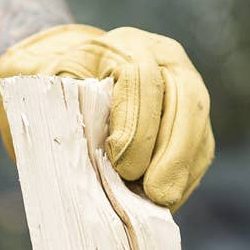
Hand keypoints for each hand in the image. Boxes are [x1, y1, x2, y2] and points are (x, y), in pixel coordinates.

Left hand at [0, 24, 213, 208]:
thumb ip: (60, 103)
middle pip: (187, 99)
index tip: (122, 166)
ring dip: (181, 169)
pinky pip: (201, 150)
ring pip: (199, 128)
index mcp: (127, 46)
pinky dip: (185, 178)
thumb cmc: (58, 86)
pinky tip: (166, 202)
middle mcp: (166, 61)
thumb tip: (78, 148)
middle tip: (156, 193)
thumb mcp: (48, 83)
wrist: (77, 79)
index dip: (136, 125)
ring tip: (161, 203)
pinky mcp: (194, 122)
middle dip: (172, 152)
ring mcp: (187, 89)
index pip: (142, 78)